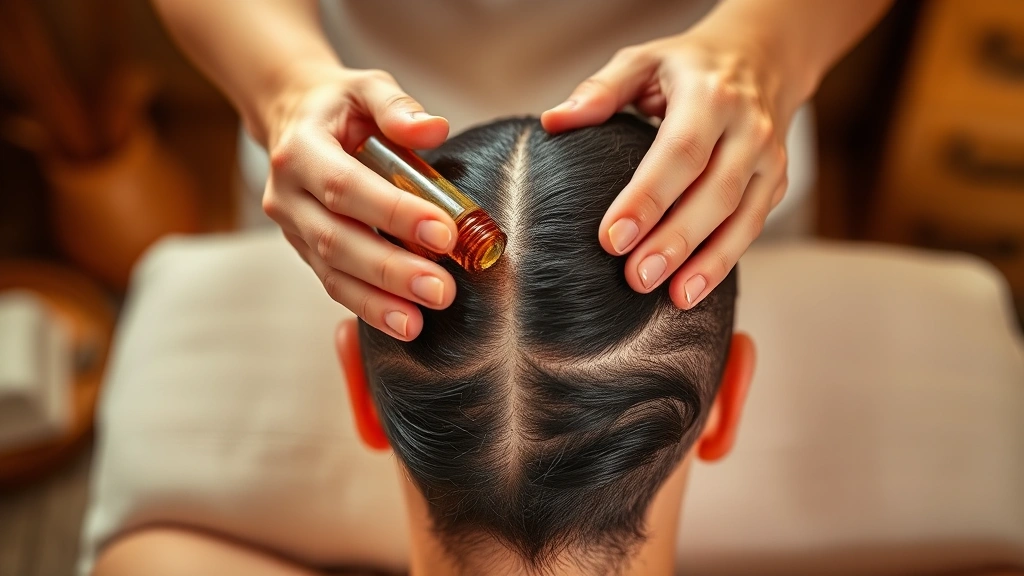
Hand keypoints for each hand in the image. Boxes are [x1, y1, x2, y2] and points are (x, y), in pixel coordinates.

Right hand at [261, 64, 457, 339]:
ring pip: (332, 273)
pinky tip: (403, 325)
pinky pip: (335, 285)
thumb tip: (434, 130)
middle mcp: (288, 196)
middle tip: (441, 289)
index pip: (345, 186)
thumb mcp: (366, 87)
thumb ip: (397, 106)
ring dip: (378, 302)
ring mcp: (294, 230)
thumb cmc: (339, 106)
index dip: (393, 212)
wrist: (293, 121)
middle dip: (391, 270)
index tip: (444, 232)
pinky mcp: (307, 253)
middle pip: (337, 240)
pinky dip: (369, 308)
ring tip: (419, 322)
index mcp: (300, 150)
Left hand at [542, 31, 789, 309]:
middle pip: (715, 192)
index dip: (648, 197)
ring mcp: (768, 159)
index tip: (612, 237)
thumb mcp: (643, 61)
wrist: (761, 58)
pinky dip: (723, 263)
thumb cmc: (689, 67)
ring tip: (672, 298)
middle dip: (675, 240)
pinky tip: (692, 291)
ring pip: (742, 218)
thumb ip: (600, 91)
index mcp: (709, 95)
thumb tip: (554, 122)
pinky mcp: (775, 184)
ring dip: (707, 263)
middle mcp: (747, 128)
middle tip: (636, 278)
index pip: (681, 151)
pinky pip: (751, 229)